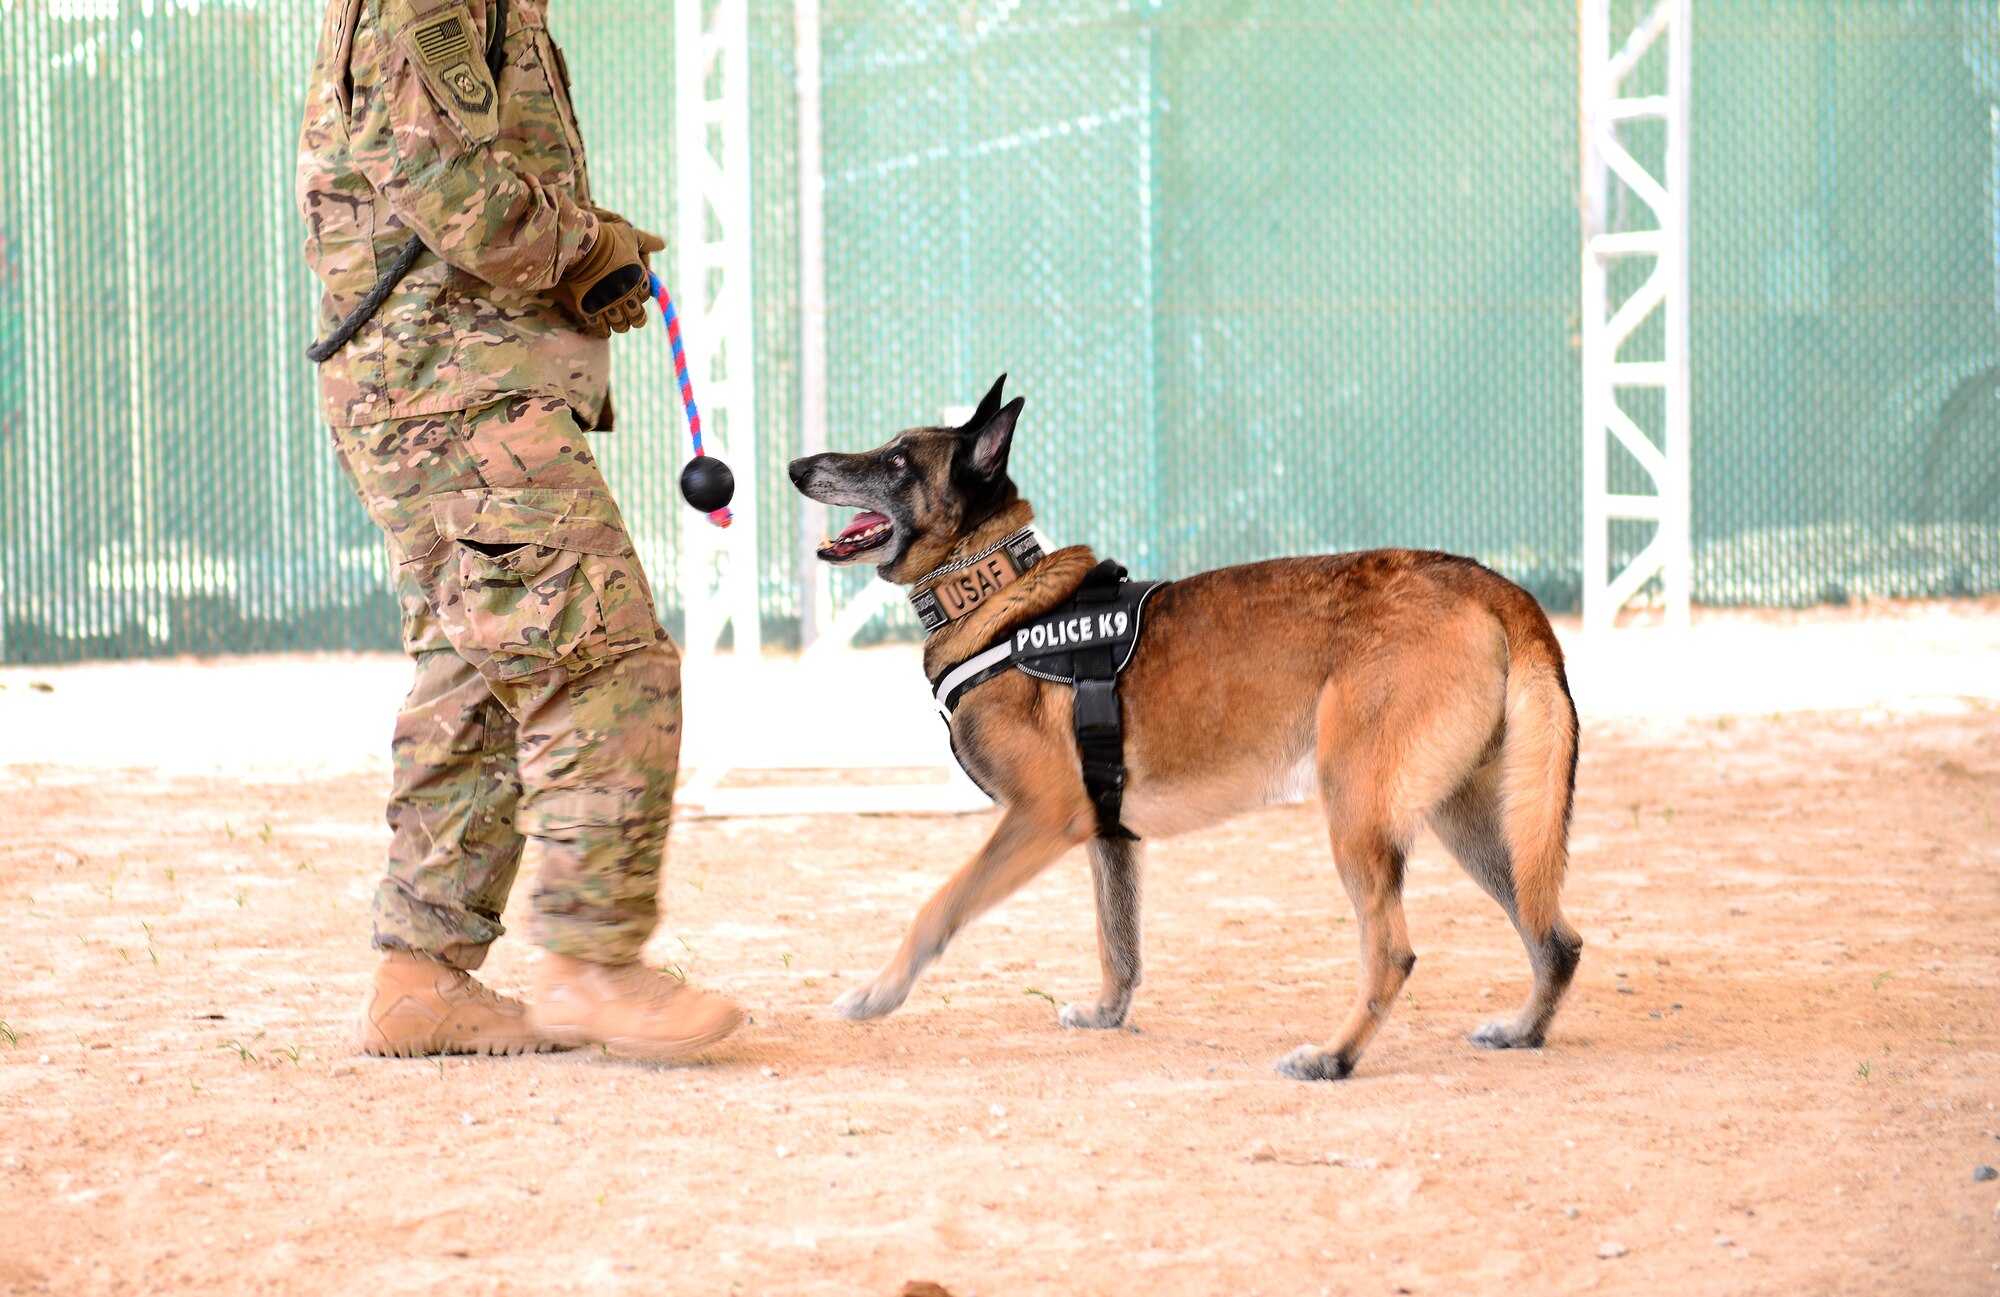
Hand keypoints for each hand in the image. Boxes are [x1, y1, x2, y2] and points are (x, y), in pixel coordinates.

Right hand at [556, 209, 664, 334]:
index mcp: (637, 278)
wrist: (579, 243)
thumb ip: (648, 242)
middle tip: (632, 315)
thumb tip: (664, 244)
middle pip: (637, 316)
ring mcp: (608, 302)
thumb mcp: (631, 235)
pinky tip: (604, 328)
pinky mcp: (590, 307)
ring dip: (621, 324)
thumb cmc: (607, 237)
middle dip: (637, 317)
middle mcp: (625, 293)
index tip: (636, 293)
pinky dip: (603, 330)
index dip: (642, 294)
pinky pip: (600, 327)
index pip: (646, 295)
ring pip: (621, 325)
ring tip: (617, 320)